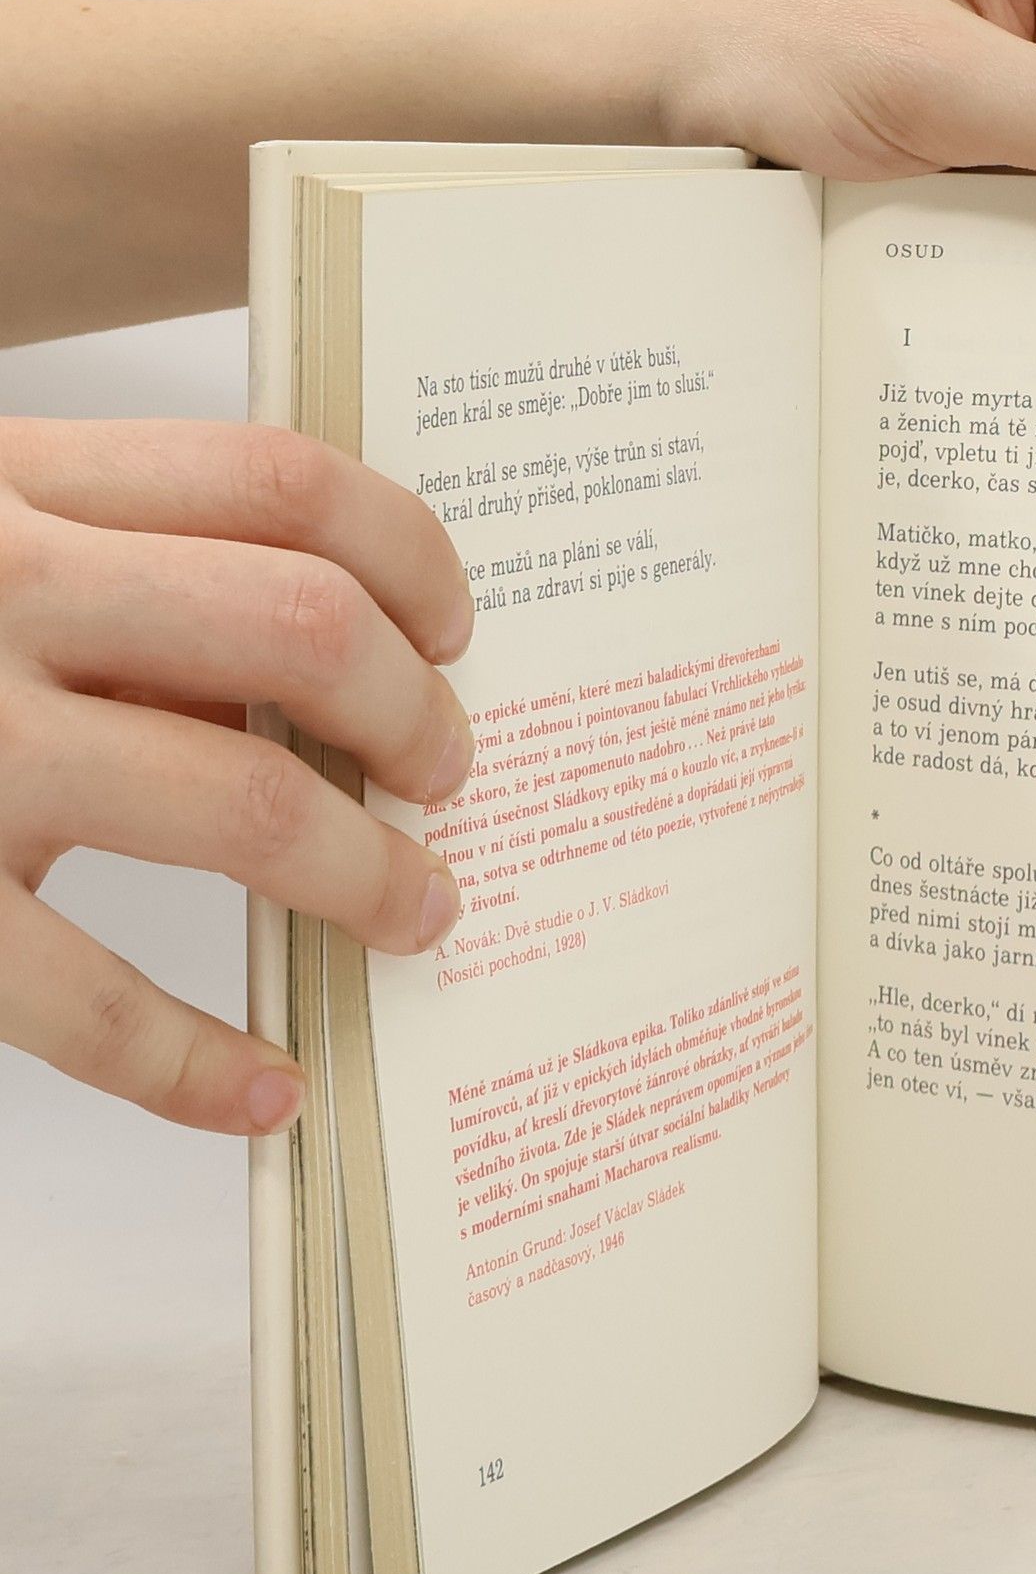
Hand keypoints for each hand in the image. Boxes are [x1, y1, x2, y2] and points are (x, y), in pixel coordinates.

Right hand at [0, 419, 474, 1133]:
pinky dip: (199, 1064)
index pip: (284, 484)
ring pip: (242, 801)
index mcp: (16, 492)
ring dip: (366, 874)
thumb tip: (343, 669)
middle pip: (300, 627)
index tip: (454, 634)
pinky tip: (267, 1089)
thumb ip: (128, 579)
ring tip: (414, 910)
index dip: (413, 562)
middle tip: (445, 776)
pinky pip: (87, 1002)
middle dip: (415, 716)